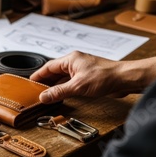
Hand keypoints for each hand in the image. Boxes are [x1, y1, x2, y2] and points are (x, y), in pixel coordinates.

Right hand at [29, 51, 155, 103]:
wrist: (125, 79)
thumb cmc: (106, 76)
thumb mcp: (78, 86)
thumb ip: (59, 92)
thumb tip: (44, 96)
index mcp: (71, 59)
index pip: (49, 66)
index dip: (39, 75)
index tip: (30, 82)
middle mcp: (76, 62)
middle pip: (55, 72)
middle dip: (46, 81)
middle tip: (36, 90)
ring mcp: (82, 70)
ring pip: (64, 77)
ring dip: (56, 86)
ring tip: (47, 94)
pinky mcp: (88, 78)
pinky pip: (72, 82)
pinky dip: (65, 88)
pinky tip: (62, 94)